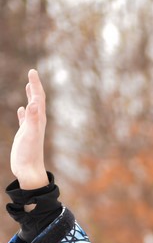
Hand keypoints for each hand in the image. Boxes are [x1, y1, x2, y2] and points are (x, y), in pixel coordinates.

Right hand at [11, 69, 48, 190]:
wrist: (29, 171)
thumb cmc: (29, 154)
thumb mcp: (30, 134)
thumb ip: (32, 119)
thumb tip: (34, 103)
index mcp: (39, 120)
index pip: (39, 97)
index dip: (35, 84)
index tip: (32, 71)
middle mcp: (37, 122)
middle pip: (37, 100)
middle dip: (34, 86)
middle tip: (32, 73)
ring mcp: (31, 128)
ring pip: (32, 108)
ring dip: (31, 97)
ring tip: (29, 87)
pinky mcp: (25, 135)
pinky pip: (25, 120)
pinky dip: (24, 112)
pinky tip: (22, 109)